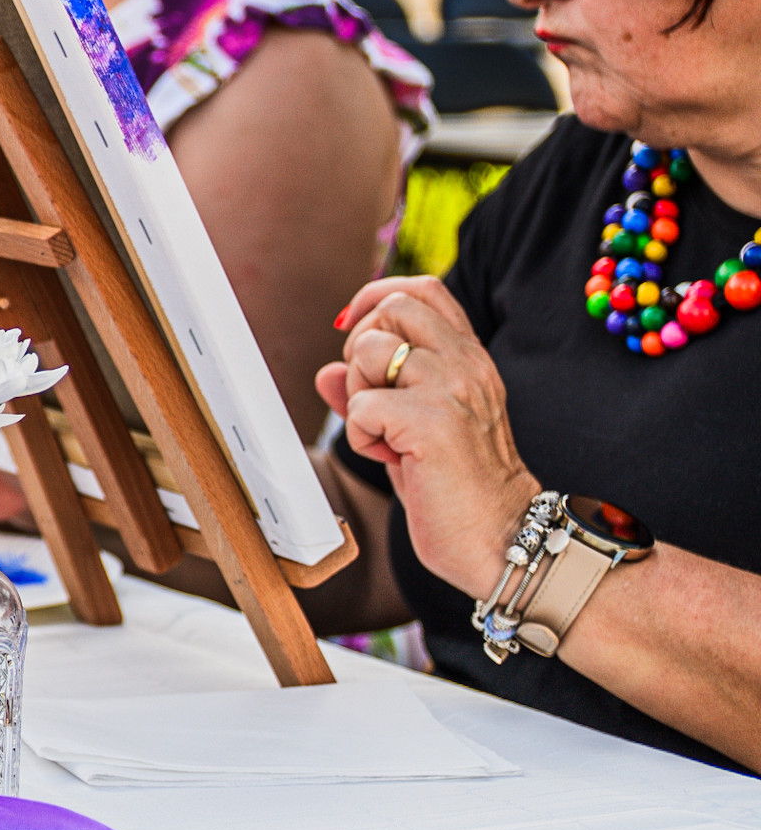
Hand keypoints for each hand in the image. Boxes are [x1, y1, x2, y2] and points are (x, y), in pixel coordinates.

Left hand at [321, 275, 538, 595]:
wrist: (504, 539)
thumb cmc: (459, 490)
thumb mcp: (415, 431)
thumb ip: (374, 395)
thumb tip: (326, 372)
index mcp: (470, 360)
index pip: (424, 291)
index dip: (376, 298)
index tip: (350, 330)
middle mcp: (467, 365)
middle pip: (392, 309)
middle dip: (361, 348)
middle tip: (374, 399)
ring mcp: (453, 389)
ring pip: (369, 350)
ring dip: (358, 394)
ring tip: (386, 434)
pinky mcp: (433, 423)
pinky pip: (362, 407)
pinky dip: (362, 436)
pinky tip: (390, 459)